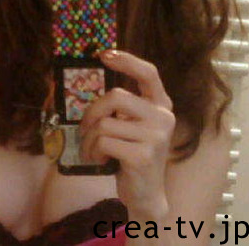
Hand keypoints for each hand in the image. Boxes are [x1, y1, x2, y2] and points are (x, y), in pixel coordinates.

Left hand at [79, 49, 175, 219]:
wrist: (146, 194)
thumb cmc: (132, 154)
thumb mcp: (131, 126)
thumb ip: (121, 107)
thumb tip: (88, 84)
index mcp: (160, 105)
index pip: (149, 73)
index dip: (127, 60)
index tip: (104, 54)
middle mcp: (163, 117)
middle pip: (115, 96)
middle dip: (91, 112)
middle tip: (85, 129)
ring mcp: (155, 137)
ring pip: (104, 123)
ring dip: (88, 138)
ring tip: (93, 150)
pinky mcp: (143, 156)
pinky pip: (103, 142)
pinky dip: (92, 151)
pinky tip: (99, 160)